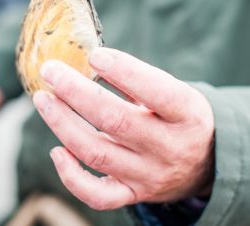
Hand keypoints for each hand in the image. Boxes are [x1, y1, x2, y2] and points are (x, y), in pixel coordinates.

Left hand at [33, 47, 214, 209]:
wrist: (206, 164)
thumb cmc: (181, 119)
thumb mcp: (176, 94)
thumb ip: (139, 81)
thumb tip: (91, 61)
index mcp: (187, 114)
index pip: (156, 91)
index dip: (123, 71)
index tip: (93, 55)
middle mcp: (169, 147)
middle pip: (115, 121)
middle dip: (76, 93)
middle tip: (50, 71)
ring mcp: (150, 175)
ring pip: (97, 153)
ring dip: (63, 124)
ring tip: (43, 99)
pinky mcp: (134, 194)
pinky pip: (98, 195)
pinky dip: (71, 176)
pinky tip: (57, 151)